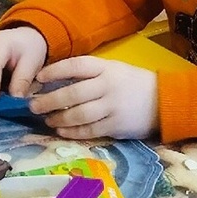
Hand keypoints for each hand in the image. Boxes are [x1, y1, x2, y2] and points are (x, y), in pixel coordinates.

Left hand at [28, 56, 158, 140]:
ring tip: (47, 119)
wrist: (163, 101)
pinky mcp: (115, 126)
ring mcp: (112, 108)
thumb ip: (89, 74)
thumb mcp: (114, 70)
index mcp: (107, 68)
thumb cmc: (133, 83)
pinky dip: (72, 131)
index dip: (55, 71)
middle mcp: (108, 86)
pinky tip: (61, 130)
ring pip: (78, 115)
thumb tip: (56, 81)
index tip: (38, 78)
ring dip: (58, 118)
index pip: (76, 66)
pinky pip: (89, 130)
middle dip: (49, 100)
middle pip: (73, 94)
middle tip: (33, 105)